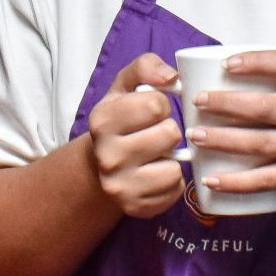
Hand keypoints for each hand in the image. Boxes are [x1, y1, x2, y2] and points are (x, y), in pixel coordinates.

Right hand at [80, 53, 187, 219]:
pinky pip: (176, 190)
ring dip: (173, 159)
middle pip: (169, 134)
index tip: (150, 111)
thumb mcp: (125, 86)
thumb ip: (146, 67)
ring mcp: (120, 186)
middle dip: (168, 131)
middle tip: (154, 134)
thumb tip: (172, 76)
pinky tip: (156, 173)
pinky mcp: (136, 208)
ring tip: (157, 155)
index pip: (156, 104)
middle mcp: (107, 156)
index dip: (160, 105)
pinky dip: (172, 181)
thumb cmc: (121, 120)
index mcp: (102, 120)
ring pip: (175, 167)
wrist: (99, 165)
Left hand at [184, 51, 275, 209]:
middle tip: (198, 101)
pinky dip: (237, 182)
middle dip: (227, 103)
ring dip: (224, 139)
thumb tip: (230, 73)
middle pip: (267, 107)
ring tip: (195, 136)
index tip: (228, 63)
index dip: (258, 61)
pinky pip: (267, 180)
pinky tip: (211, 179)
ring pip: (262, 142)